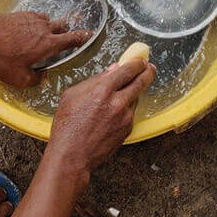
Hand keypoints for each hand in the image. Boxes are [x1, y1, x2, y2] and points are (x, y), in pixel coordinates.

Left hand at [0, 12, 93, 89]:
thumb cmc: (2, 57)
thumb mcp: (18, 78)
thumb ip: (34, 80)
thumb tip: (41, 77)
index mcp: (48, 44)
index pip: (72, 39)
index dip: (83, 38)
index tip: (90, 35)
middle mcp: (45, 29)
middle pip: (63, 26)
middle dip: (67, 31)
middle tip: (67, 36)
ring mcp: (33, 19)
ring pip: (49, 20)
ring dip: (50, 27)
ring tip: (44, 35)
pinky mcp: (22, 14)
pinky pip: (36, 17)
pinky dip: (37, 22)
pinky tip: (28, 29)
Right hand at [47, 58, 155, 174]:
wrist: (72, 156)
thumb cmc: (67, 126)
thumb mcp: (72, 95)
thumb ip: (94, 80)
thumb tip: (112, 70)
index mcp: (102, 91)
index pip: (127, 70)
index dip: (136, 63)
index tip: (140, 60)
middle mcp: (117, 103)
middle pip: (140, 82)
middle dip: (147, 72)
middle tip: (149, 68)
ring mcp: (125, 117)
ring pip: (135, 98)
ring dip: (133, 93)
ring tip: (124, 92)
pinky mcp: (127, 129)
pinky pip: (131, 113)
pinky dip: (126, 109)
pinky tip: (115, 112)